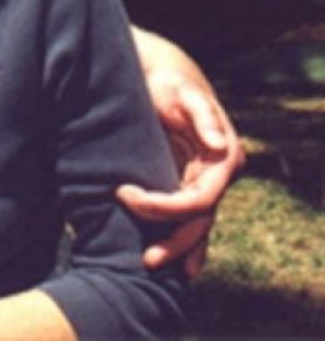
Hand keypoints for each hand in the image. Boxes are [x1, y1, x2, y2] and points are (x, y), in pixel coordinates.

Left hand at [119, 32, 245, 276]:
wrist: (161, 79)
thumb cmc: (171, 83)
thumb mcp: (184, 92)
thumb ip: (202, 114)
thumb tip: (218, 143)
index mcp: (222, 159)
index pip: (198, 199)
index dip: (163, 205)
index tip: (123, 194)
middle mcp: (216, 176)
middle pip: (199, 221)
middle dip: (174, 241)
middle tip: (146, 260)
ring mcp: (202, 182)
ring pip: (195, 225)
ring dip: (178, 248)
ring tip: (153, 267)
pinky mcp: (185, 182)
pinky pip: (186, 217)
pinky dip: (183, 240)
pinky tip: (175, 265)